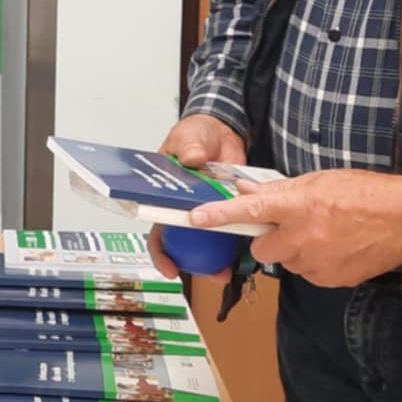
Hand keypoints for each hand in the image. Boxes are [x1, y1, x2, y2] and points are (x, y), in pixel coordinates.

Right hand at [147, 115, 248, 284]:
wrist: (223, 129)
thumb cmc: (196, 133)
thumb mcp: (189, 136)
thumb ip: (190, 147)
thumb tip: (192, 160)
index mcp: (166, 193)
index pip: (157, 226)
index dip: (160, 250)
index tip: (169, 265)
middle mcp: (185, 205)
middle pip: (183, 242)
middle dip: (192, 262)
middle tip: (207, 272)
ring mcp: (208, 208)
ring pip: (208, 240)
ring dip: (216, 257)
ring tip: (226, 270)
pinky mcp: (228, 206)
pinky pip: (232, 226)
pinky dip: (237, 237)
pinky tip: (244, 248)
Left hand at [187, 168, 401, 287]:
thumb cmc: (366, 194)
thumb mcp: (321, 180)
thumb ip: (281, 189)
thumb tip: (246, 189)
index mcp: (299, 205)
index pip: (250, 209)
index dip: (220, 214)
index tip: (196, 218)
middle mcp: (303, 236)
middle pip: (262, 248)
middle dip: (270, 239)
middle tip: (292, 225)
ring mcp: (317, 262)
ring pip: (286, 262)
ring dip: (294, 251)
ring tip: (324, 234)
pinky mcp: (330, 279)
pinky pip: (307, 274)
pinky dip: (314, 264)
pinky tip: (335, 248)